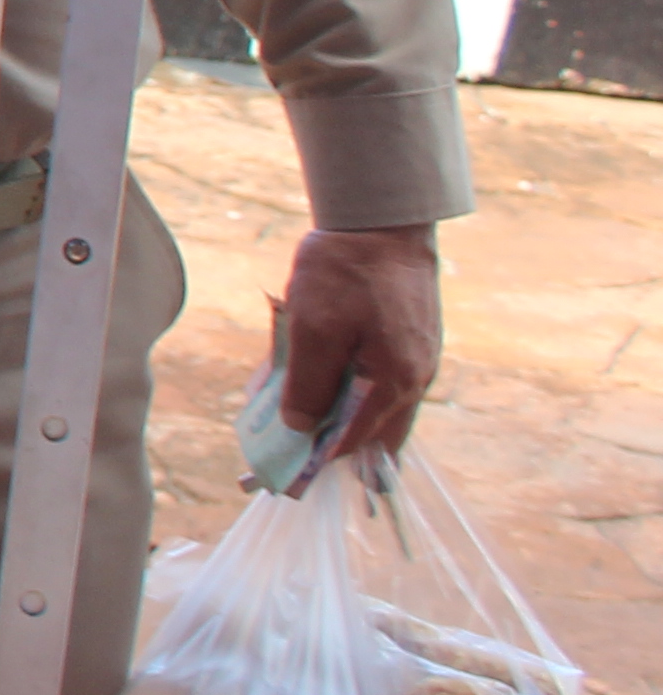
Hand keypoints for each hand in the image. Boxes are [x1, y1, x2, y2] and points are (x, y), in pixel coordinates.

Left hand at [278, 225, 441, 463]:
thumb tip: (302, 430)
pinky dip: (344, 385)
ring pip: (372, 407)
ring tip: (289, 407)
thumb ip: (308, 385)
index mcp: (394, 384)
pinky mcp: (407, 344)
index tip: (281, 472)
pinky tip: (310, 375)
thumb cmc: (347, 272)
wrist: (382, 222)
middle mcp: (412, 381)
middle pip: (370, 433)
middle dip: (327, 441)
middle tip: (284, 442)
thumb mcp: (313, 328)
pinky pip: (374, 380)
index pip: (356, 444)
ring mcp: (414, 362)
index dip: (317, 460)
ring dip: (334, 412)